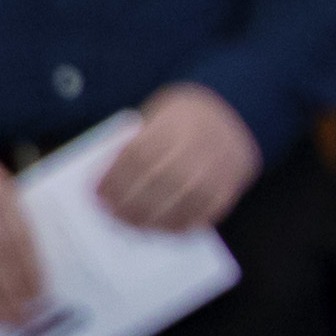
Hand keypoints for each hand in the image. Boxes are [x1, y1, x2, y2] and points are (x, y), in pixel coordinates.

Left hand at [90, 83, 261, 234]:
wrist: (237, 107)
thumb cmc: (184, 115)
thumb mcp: (157, 113)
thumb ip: (137, 142)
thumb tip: (109, 182)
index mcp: (175, 121)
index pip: (138, 156)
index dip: (115, 179)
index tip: (98, 195)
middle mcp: (200, 144)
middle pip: (158, 181)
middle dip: (131, 203)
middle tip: (113, 216)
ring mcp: (220, 165)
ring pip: (183, 200)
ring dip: (154, 219)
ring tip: (134, 226)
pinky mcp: (234, 183)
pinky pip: (208, 210)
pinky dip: (185, 223)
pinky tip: (165, 227)